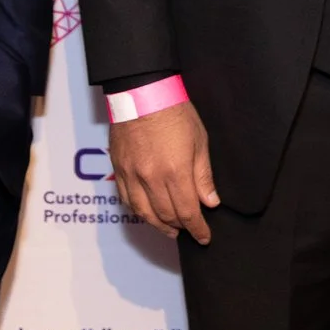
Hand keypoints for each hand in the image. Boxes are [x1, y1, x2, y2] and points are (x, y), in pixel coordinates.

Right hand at [108, 99, 219, 243]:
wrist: (142, 92)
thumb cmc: (174, 112)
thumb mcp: (199, 141)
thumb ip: (203, 176)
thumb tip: (211, 202)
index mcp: (175, 172)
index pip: (188, 213)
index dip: (198, 229)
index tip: (204, 237)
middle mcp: (151, 178)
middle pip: (167, 216)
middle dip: (181, 227)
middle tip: (190, 230)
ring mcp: (132, 175)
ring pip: (144, 213)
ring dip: (159, 225)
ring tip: (171, 229)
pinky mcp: (118, 170)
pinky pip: (126, 200)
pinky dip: (139, 212)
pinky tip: (148, 214)